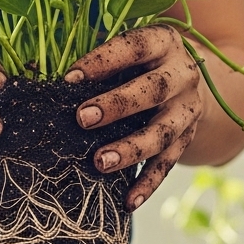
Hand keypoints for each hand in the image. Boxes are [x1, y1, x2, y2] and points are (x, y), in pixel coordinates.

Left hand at [64, 25, 205, 210]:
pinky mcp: (187, 139)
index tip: (69, 78)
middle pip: (153, 90)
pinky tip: (127, 201)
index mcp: (164, 42)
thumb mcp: (130, 50)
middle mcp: (182, 74)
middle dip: (117, 105)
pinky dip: (147, 184)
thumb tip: (50, 80)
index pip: (134, 46)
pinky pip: (167, 164)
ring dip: (130, 149)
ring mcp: (188, 110)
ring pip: (162, 133)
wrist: (192, 84)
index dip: (103, 60)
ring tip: (99, 162)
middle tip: (82, 119)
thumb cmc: (142, 62)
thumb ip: (101, 60)